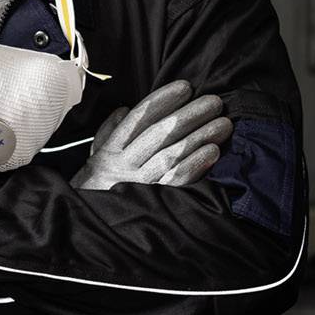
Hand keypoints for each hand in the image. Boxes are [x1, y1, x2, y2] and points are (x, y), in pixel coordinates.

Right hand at [72, 82, 232, 191]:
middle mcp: (125, 166)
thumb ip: (109, 132)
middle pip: (160, 133)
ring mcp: (140, 184)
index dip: (162, 100)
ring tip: (223, 124)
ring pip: (172, 154)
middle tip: (214, 102)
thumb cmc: (97, 188)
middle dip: (190, 114)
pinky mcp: (154, 203)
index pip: (139, 119)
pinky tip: (213, 152)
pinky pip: (177, 181)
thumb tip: (125, 109)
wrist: (91, 227)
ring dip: (200, 137)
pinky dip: (196, 165)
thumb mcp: (95, 158)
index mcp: (111, 150)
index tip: (184, 87)